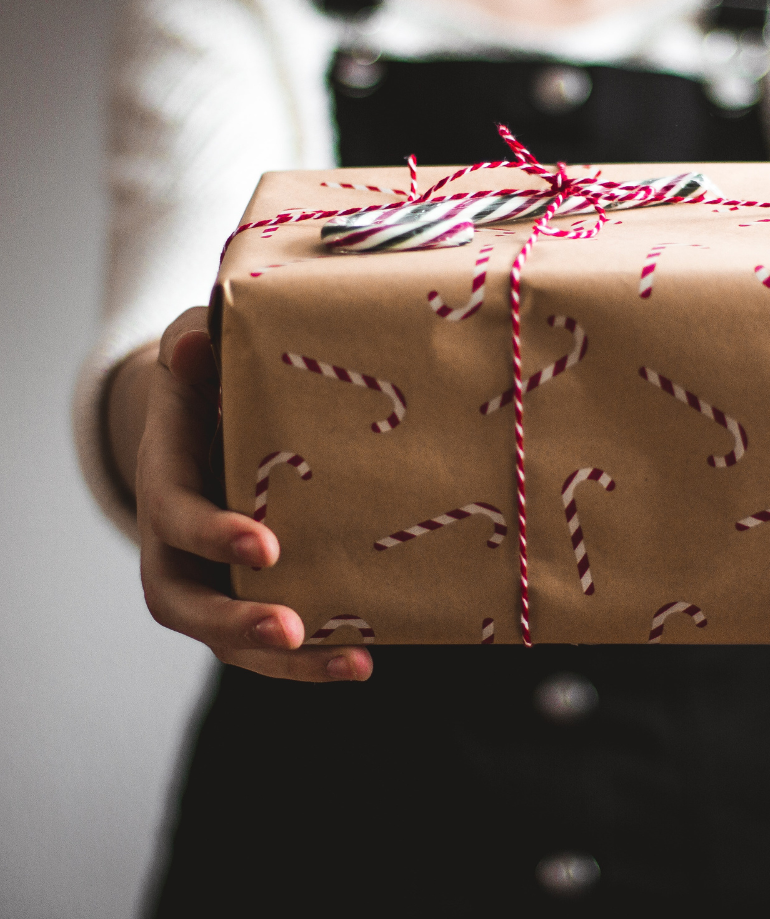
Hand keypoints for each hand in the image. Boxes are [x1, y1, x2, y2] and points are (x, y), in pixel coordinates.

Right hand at [134, 307, 372, 681]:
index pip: (175, 518)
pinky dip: (312, 657)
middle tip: (290, 629)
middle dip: (235, 621)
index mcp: (166, 482)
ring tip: (354, 663)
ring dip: (286, 661)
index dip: (213, 535)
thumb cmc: (207, 382)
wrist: (206, 418)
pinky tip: (366, 657)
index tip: (266, 545)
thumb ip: (195, 349)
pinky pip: (268, 637)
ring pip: (227, 638)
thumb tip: (194, 344)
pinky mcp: (247, 591)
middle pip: (184, 604)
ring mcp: (210, 575)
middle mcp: (176, 543)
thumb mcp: (198, 353)